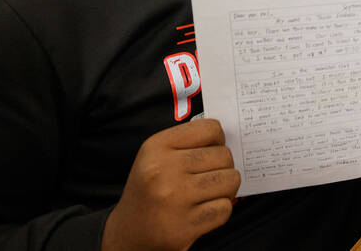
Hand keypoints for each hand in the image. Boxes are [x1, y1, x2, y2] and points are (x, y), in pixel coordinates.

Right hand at [101, 119, 239, 250]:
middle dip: (223, 166)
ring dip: (226, 188)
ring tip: (210, 192)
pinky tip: (204, 209)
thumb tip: (227, 140)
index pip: (210, 129)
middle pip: (224, 156)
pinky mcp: (185, 225)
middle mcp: (163, 171)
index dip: (219, 140)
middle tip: (210, 176)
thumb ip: (188, 143)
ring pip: (230, 180)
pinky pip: (225, 208)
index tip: (213, 149)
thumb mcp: (156, 156)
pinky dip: (221, 209)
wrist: (129, 232)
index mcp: (156, 147)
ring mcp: (175, 199)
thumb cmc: (149, 190)